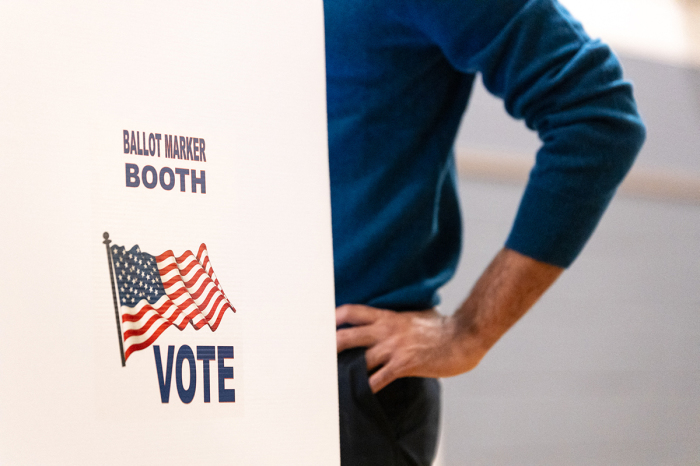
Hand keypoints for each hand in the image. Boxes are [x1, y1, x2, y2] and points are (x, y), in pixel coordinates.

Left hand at [336, 305, 484, 392]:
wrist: (462, 337)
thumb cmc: (443, 326)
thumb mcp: (417, 313)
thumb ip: (401, 315)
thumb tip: (397, 314)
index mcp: (388, 316)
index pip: (353, 312)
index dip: (335, 317)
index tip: (324, 325)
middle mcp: (386, 331)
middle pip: (348, 336)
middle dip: (331, 346)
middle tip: (318, 355)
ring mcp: (393, 348)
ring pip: (360, 361)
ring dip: (346, 372)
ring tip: (334, 381)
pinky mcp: (403, 365)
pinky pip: (378, 380)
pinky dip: (367, 388)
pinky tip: (360, 394)